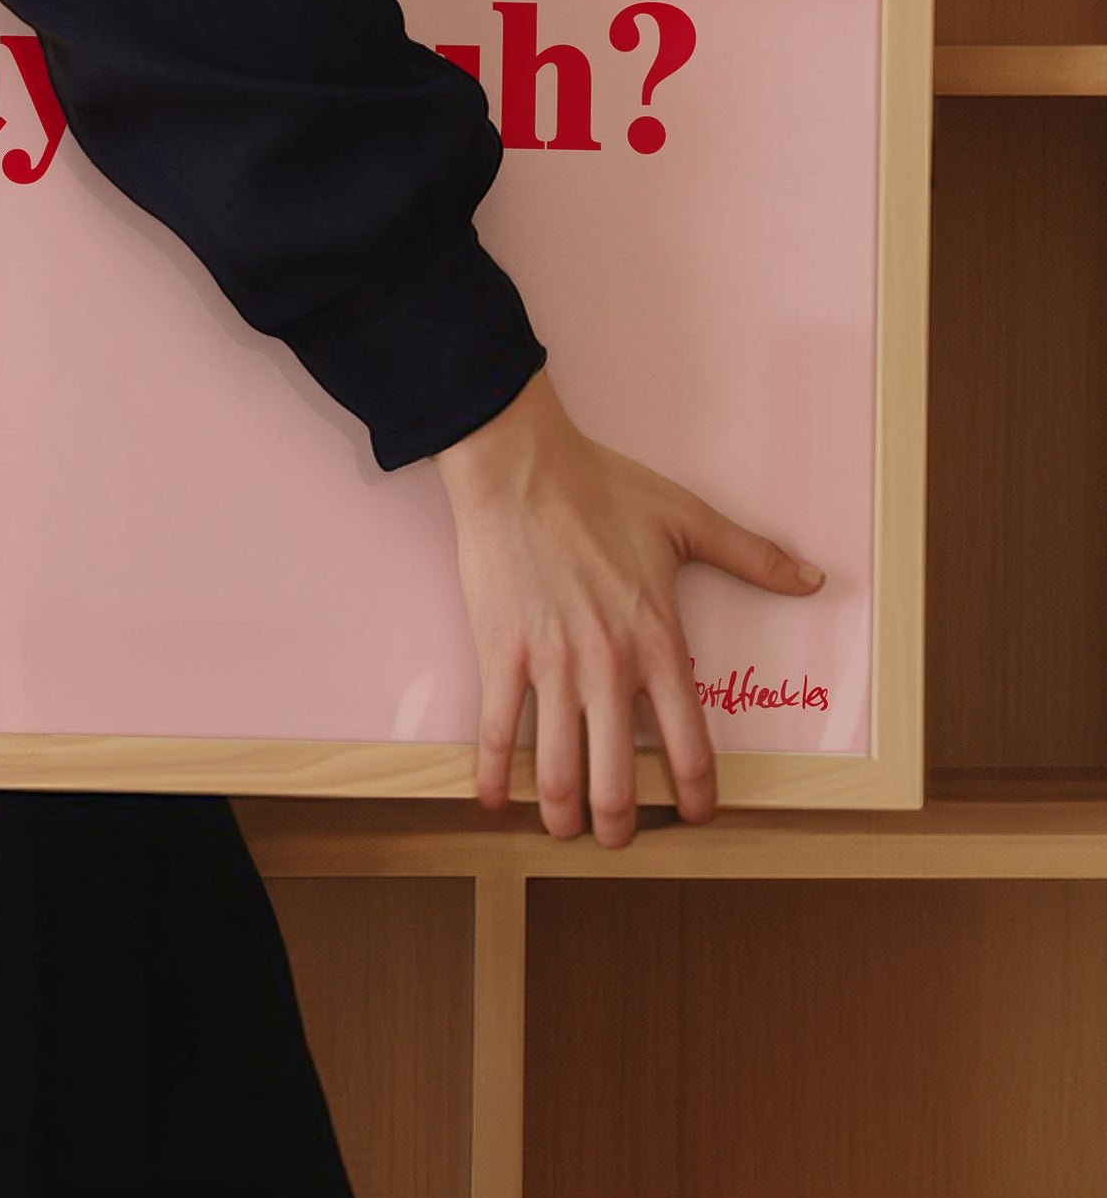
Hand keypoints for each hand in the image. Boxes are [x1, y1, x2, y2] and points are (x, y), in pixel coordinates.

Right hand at [431, 364, 823, 847]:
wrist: (520, 468)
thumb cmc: (600, 488)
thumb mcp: (687, 519)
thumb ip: (752, 556)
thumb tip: (812, 577)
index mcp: (657, 640)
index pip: (689, 743)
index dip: (696, 794)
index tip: (695, 815)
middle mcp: (607, 666)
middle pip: (617, 779)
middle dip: (619, 824)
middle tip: (618, 837)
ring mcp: (550, 666)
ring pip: (557, 770)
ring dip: (562, 814)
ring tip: (565, 829)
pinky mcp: (501, 654)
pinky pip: (496, 733)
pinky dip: (494, 776)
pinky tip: (494, 800)